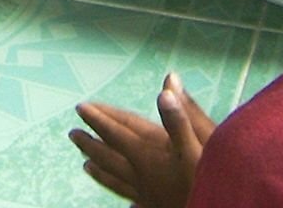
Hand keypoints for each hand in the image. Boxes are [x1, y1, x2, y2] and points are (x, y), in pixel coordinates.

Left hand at [71, 73, 212, 207]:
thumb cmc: (209, 180)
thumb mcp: (201, 145)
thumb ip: (180, 118)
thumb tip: (166, 87)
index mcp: (149, 157)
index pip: (117, 134)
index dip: (99, 119)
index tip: (81, 108)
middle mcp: (143, 177)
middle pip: (110, 158)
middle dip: (92, 143)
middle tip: (73, 133)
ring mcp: (148, 196)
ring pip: (116, 181)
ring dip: (101, 170)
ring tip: (86, 164)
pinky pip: (134, 202)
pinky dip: (127, 200)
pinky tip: (128, 206)